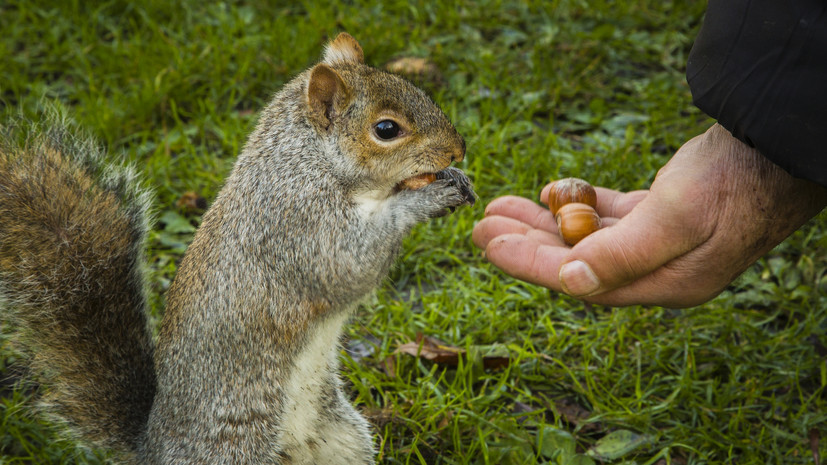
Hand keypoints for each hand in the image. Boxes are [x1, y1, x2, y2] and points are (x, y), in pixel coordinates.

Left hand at [472, 124, 826, 307]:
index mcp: (664, 281)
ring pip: (586, 236)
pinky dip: (577, 205)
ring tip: (501, 207)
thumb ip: (623, 253)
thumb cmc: (733, 183)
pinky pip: (606, 215)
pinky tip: (549, 195)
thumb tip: (571, 282)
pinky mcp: (661, 214)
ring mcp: (659, 241)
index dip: (529, 264)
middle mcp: (658, 268)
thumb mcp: (677, 216)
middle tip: (482, 225)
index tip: (488, 244)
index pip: (581, 281)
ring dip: (543, 221)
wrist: (776, 147)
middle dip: (526, 243)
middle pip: (575, 260)